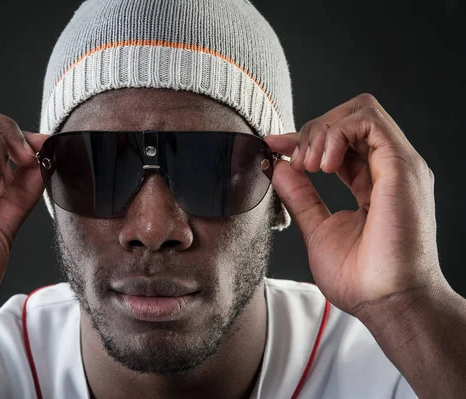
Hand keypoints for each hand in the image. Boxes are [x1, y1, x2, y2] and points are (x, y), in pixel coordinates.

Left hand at [265, 93, 444, 316]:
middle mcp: (388, 169)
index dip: (303, 138)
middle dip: (312, 131)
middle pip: (349, 119)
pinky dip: (337, 133)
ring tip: (309, 165)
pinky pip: (369, 122)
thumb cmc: (360, 277)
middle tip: (296, 162)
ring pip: (360, 112)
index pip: (338, 143)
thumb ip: (301, 195)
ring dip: (323, 131)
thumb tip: (279, 167)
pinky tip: (323, 165)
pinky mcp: (401, 166)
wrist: (385, 301)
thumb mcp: (317, 228)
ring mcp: (398, 165)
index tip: (272, 145)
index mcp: (372, 183)